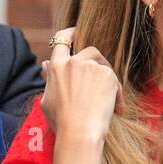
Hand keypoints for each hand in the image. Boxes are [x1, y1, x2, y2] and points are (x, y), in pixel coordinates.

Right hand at [39, 27, 120, 144]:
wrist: (79, 132)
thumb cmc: (61, 122)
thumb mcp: (47, 100)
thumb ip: (49, 80)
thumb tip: (45, 64)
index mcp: (57, 66)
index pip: (62, 40)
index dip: (70, 33)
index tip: (76, 32)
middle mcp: (74, 62)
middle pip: (89, 51)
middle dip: (96, 62)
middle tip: (101, 80)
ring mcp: (92, 67)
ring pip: (104, 66)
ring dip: (107, 80)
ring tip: (107, 102)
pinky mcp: (108, 75)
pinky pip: (115, 80)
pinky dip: (117, 94)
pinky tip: (116, 109)